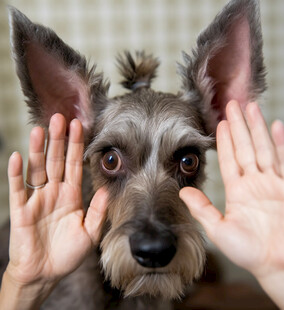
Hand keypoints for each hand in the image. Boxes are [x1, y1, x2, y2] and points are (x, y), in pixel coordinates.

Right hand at [6, 114, 107, 285]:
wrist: (45, 273)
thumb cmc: (68, 253)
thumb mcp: (90, 233)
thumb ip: (97, 212)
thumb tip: (106, 190)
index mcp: (72, 195)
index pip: (74, 164)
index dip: (77, 146)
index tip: (80, 126)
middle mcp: (55, 192)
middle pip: (56, 161)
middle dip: (59, 140)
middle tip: (61, 118)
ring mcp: (37, 199)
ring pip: (37, 169)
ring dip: (39, 150)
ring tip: (41, 130)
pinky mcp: (21, 210)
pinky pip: (18, 189)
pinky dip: (17, 174)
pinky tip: (18, 157)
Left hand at [180, 101, 283, 278]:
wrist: (276, 266)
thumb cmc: (248, 251)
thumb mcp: (218, 228)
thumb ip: (201, 208)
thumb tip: (182, 191)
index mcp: (237, 190)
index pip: (228, 159)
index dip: (225, 141)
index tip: (219, 122)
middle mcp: (254, 182)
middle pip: (245, 148)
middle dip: (239, 126)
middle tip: (233, 104)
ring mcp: (273, 183)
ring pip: (263, 149)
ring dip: (257, 128)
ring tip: (251, 107)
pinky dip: (282, 144)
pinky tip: (276, 126)